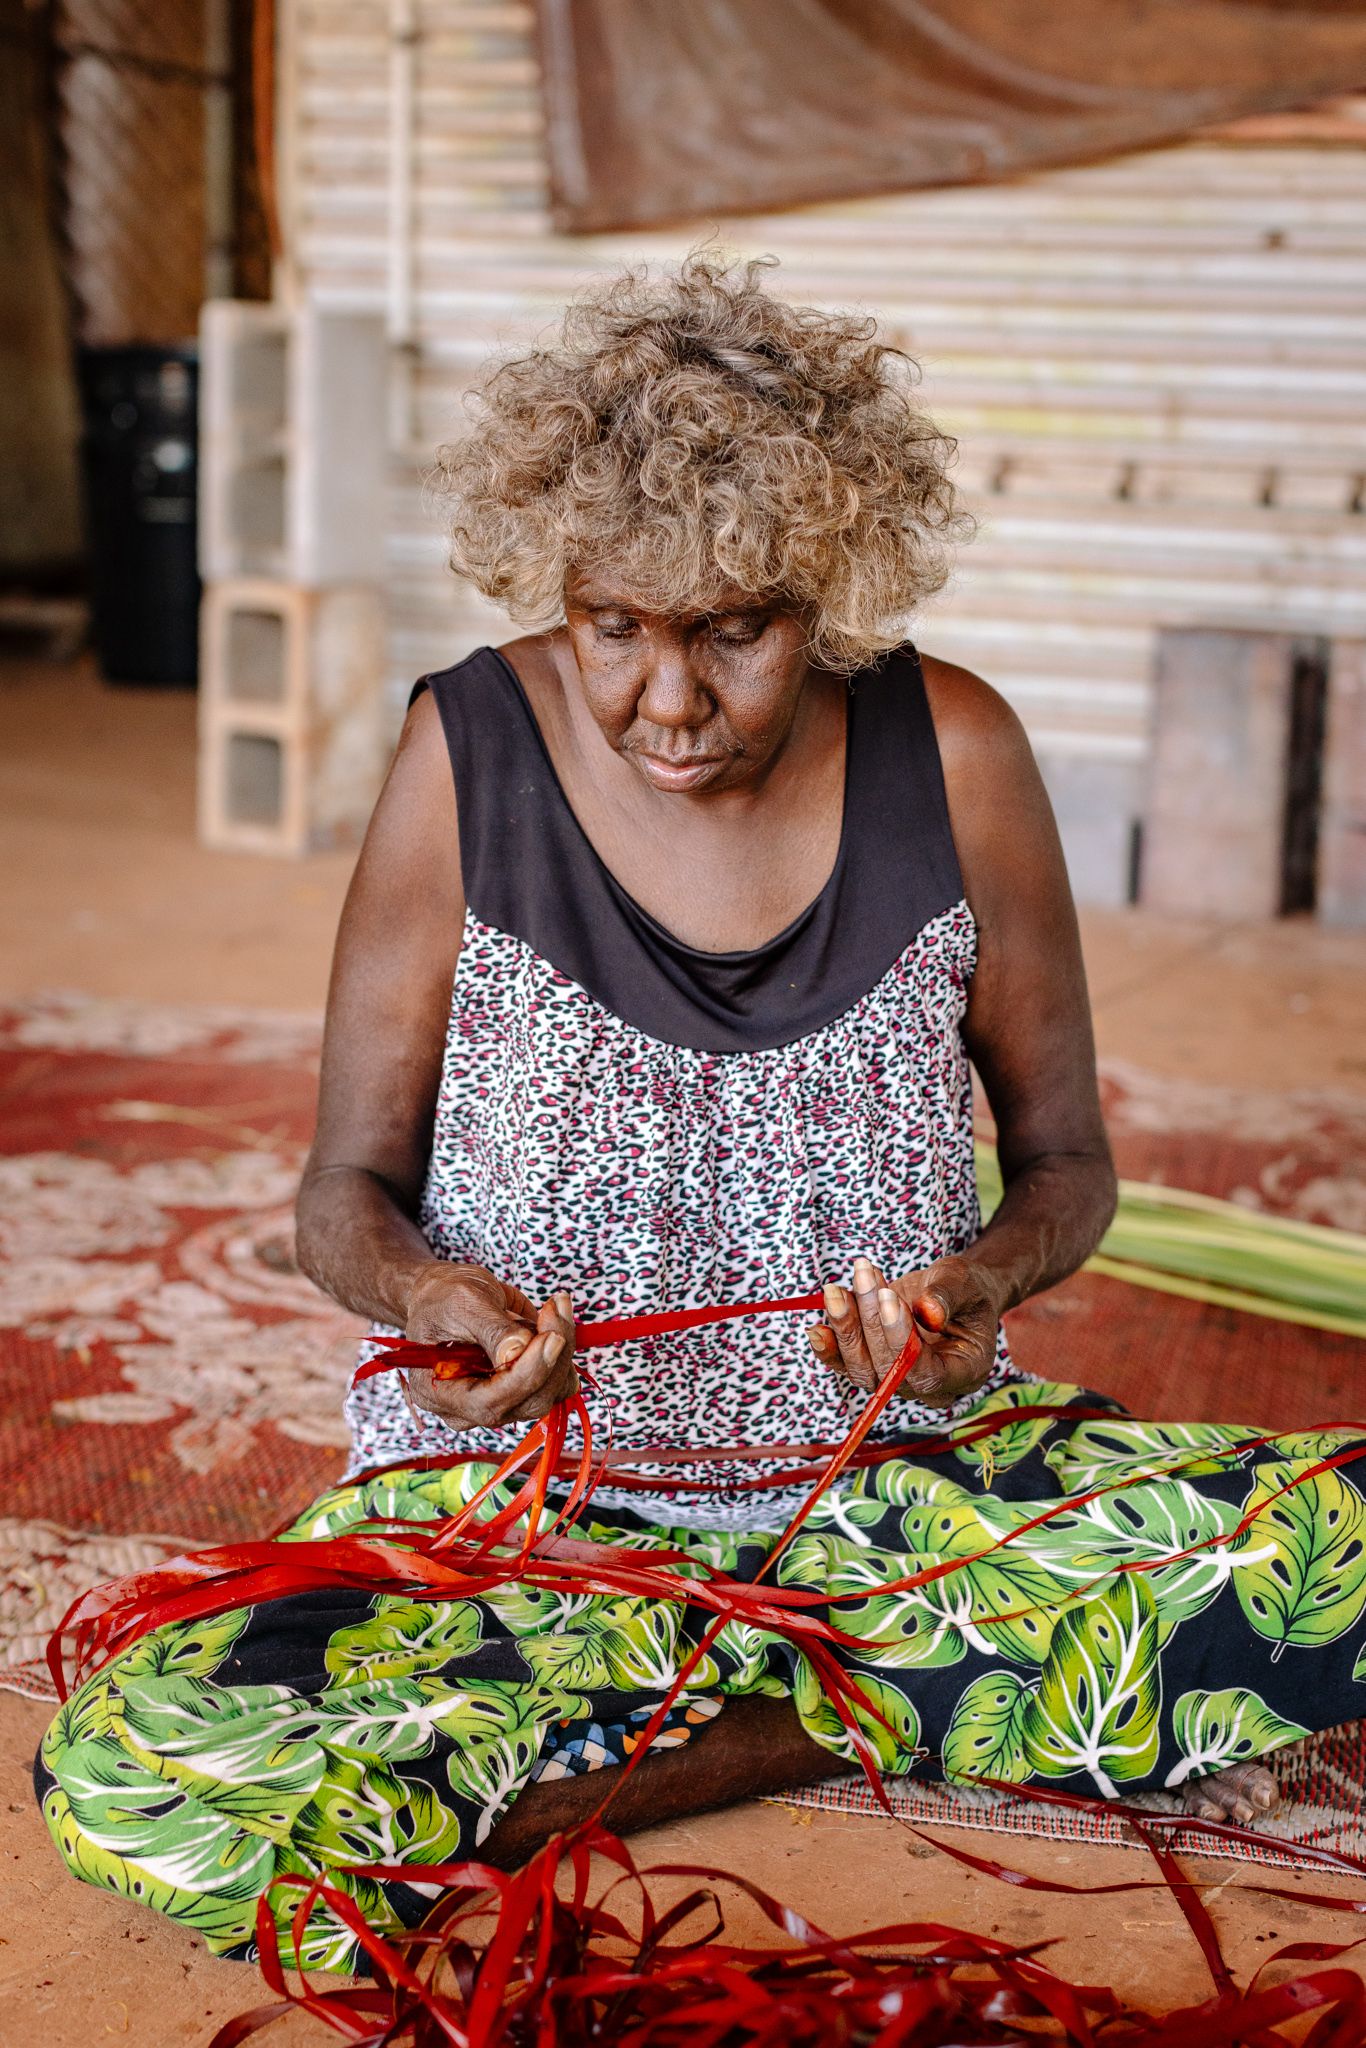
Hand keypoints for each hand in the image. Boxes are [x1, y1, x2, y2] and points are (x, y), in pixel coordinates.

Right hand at [399, 1263, 576, 1426]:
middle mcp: (470, 1407)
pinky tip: (548, 1321)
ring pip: (551, 1392)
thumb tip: (519, 1352)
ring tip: (547, 1309)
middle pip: (528, 1402)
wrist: (445, 1294)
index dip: (527, 1374)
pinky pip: (558, 1382)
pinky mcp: (523, 1390)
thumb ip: (492, 1330)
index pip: (491, 1403)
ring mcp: (499, 1402)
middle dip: (552, 1357)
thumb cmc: (444, 1298)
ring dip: (562, 1349)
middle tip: (554, 1309)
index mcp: (441, 1393)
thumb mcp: (464, 1304)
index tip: (551, 1337)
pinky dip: (564, 1351)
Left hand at [807, 1254, 1002, 1407]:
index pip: (928, 1374)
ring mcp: (899, 1378)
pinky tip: (816, 1327)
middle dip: (871, 1322)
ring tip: (837, 1290)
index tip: (889, 1299)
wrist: (953, 1292)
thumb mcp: (965, 1283)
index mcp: (963, 1372)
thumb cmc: (967, 1289)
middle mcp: (930, 1385)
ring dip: (846, 1327)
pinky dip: (829, 1347)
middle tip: (865, 1277)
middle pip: (889, 1371)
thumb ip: (948, 1297)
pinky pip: (846, 1364)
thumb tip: (929, 1312)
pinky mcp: (874, 1364)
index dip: (902, 1340)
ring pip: (862, 1369)